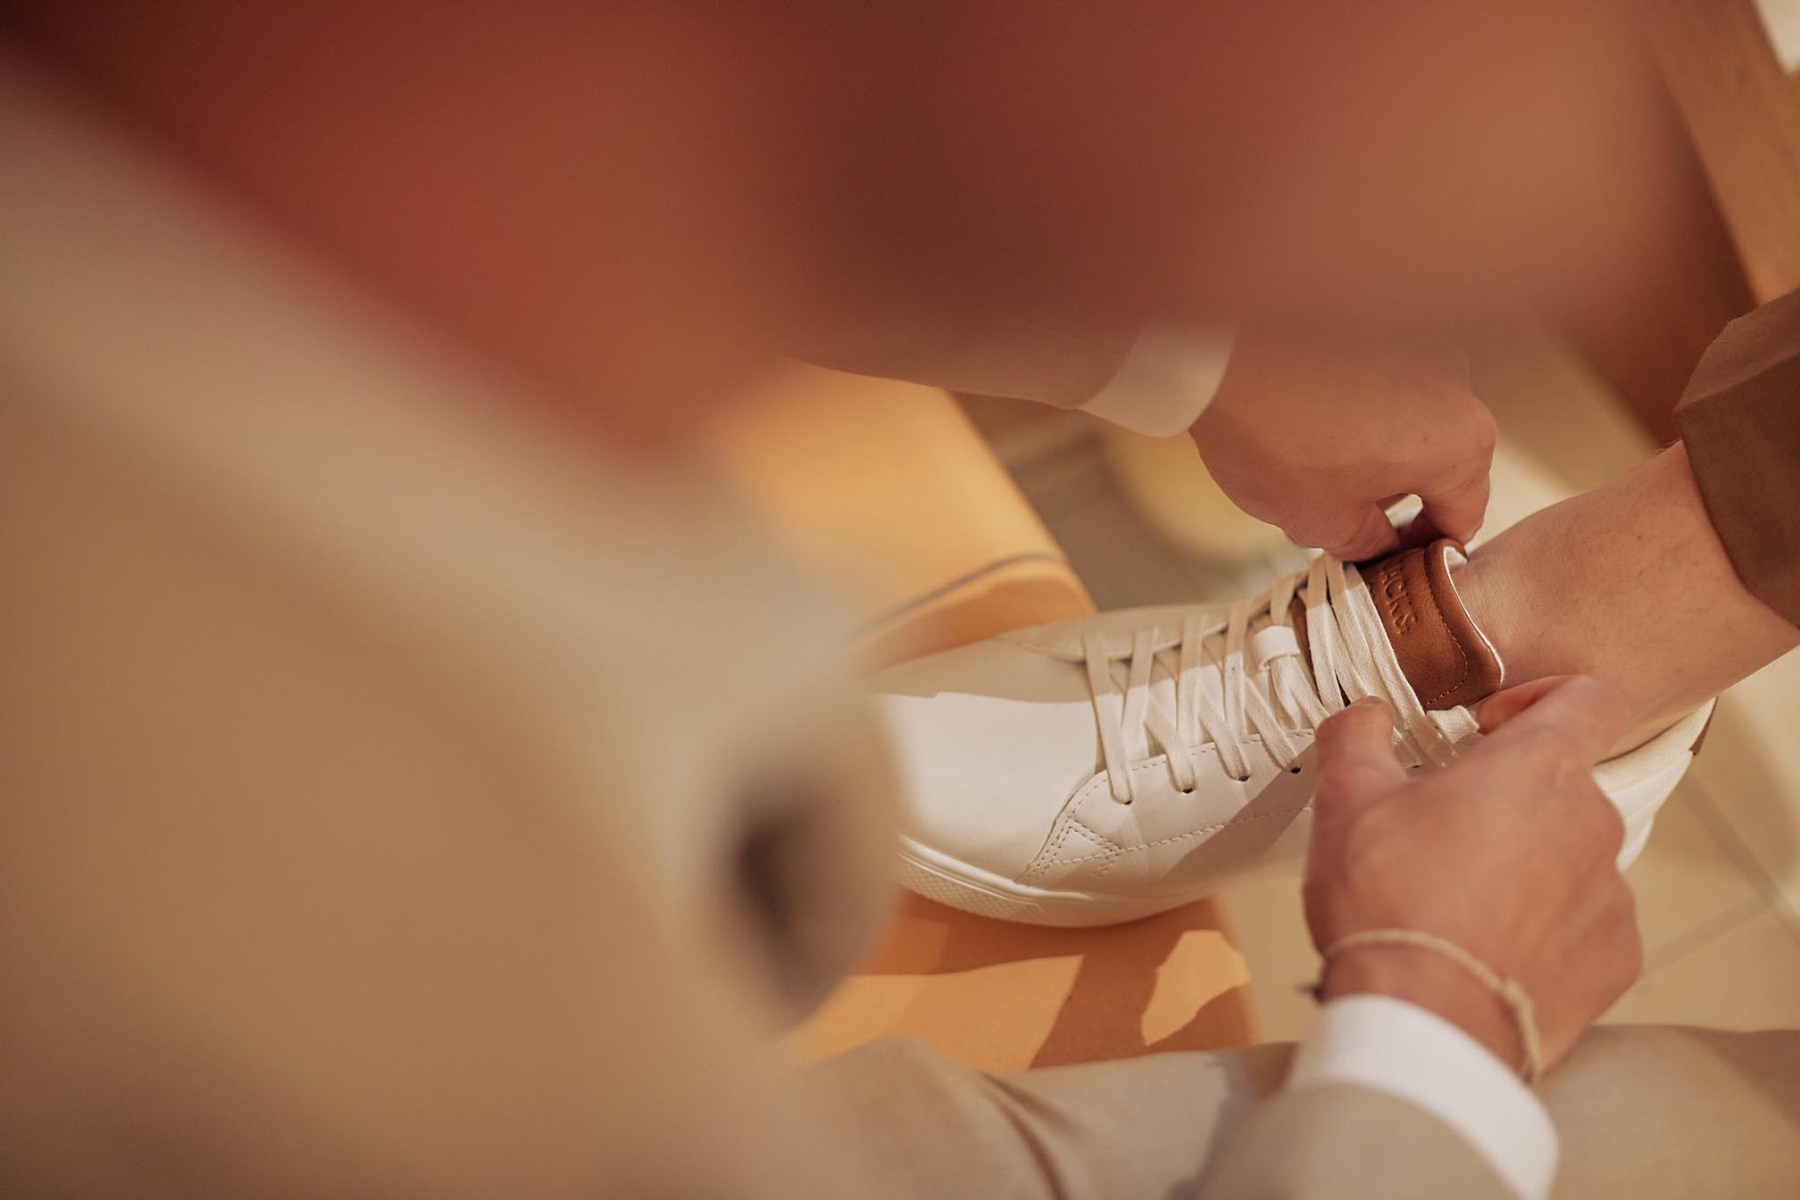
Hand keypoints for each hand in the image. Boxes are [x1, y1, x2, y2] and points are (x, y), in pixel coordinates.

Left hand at [1190, 333, 1496, 559]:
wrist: (1221, 353)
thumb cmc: (1277, 436)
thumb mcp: (1322, 521)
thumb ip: (1367, 545)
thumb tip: (1378, 545)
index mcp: (1461, 443)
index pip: (1460, 518)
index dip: (1421, 552)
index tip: (1384, 560)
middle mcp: (1456, 386)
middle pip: (1433, 466)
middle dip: (1384, 499)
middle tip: (1328, 518)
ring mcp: (1418, 346)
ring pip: (1404, 424)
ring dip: (1367, 452)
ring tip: (1302, 465)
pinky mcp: (1377, 324)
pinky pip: (1375, 384)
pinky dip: (1349, 410)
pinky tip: (1300, 422)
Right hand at [1304, 677, 1641, 1073]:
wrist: (1423, 1024)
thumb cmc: (1390, 907)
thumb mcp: (1347, 801)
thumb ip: (1357, 737)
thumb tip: (1362, 716)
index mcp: (1537, 769)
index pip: (1587, 697)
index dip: (1540, 696)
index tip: (1493, 726)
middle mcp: (1591, 823)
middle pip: (1563, 787)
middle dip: (1507, 800)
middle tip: (1442, 833)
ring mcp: (1611, 895)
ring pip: (1571, 858)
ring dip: (1525, 866)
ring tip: (1458, 902)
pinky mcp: (1614, 959)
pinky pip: (1585, 924)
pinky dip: (1544, 929)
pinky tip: (1488, 948)